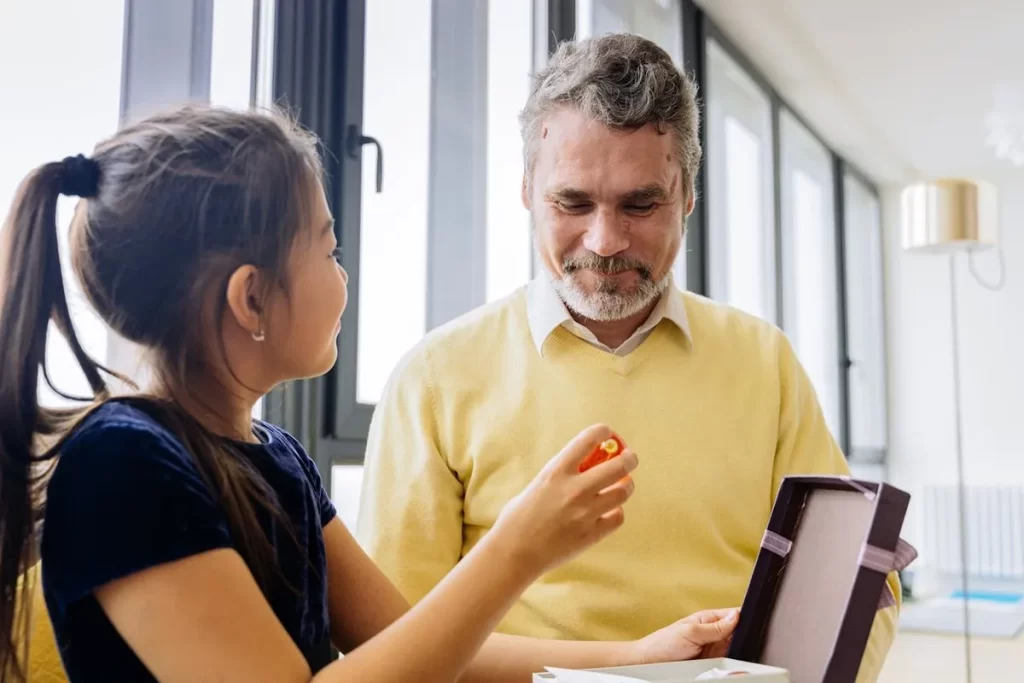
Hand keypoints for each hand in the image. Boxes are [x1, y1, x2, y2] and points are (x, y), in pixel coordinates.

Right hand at [489, 424, 638, 577]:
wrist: (513, 553)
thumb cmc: (516, 519)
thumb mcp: (536, 485)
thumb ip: (558, 476)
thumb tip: (578, 469)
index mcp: (556, 472)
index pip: (587, 440)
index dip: (602, 432)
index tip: (606, 432)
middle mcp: (575, 489)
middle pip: (618, 466)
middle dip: (629, 459)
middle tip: (630, 459)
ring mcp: (586, 513)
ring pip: (623, 492)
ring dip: (626, 486)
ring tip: (623, 485)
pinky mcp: (591, 534)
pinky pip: (617, 518)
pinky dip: (616, 513)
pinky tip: (610, 512)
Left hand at [631, 609, 739, 663]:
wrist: (650, 665)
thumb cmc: (663, 643)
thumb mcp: (690, 632)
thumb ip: (714, 626)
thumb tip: (736, 615)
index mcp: (710, 619)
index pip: (735, 615)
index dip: (747, 618)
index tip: (757, 623)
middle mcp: (715, 635)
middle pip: (740, 635)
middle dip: (746, 639)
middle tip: (747, 644)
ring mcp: (715, 651)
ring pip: (737, 652)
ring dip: (740, 654)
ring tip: (737, 656)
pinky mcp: (713, 666)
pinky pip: (728, 666)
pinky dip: (733, 666)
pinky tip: (734, 667)